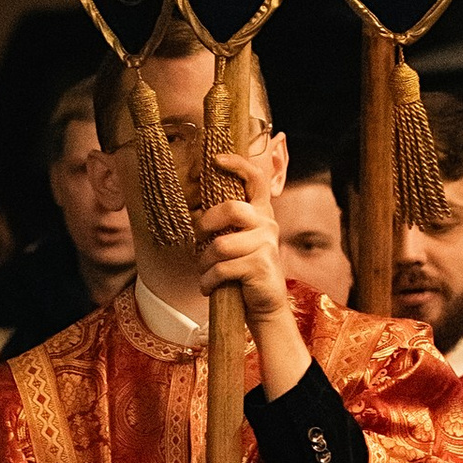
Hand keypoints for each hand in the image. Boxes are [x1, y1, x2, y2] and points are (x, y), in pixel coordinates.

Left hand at [199, 157, 291, 325]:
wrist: (263, 303)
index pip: (255, 179)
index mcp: (261, 213)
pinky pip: (221, 269)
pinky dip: (208, 281)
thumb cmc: (243, 269)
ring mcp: (266, 244)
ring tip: (206, 272)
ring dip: (204, 263)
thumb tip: (196, 212)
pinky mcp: (260, 266)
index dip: (238, 164)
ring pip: (219, 246)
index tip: (216, 158)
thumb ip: (227, 224)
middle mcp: (267, 224)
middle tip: (198, 238)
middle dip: (205, 224)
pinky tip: (209, 286)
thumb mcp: (238, 240)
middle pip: (230, 209)